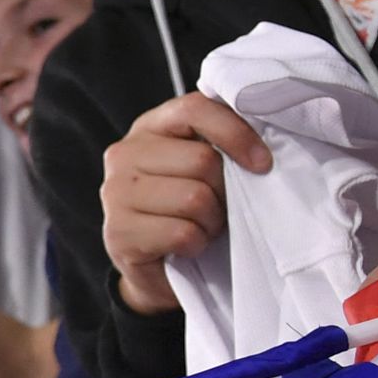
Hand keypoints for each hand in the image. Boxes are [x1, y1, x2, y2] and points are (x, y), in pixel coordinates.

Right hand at [99, 93, 269, 315]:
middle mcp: (124, 154)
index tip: (262, 162)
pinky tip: (185, 246)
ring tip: (201, 226)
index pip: (194, 109)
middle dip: (224, 191)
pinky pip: (182, 233)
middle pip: (202, 160)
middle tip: (218, 208)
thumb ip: (220, 144)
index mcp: (149, 127)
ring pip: (195, 199)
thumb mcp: (202, 167)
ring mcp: (115, 194)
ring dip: (211, 221)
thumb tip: (261, 147)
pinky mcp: (118, 233)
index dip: (236, 132)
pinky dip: (196, 244)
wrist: (158, 268)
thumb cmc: (188, 210)